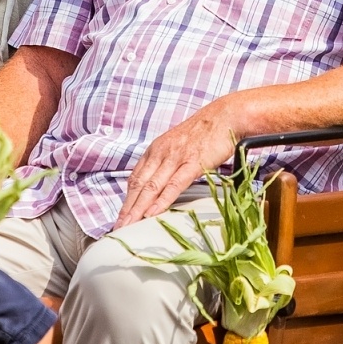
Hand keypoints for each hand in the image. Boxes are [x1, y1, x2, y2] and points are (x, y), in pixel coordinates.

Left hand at [115, 97, 246, 228]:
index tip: (121, 216)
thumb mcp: (178, 145)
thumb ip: (166, 162)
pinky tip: (152, 213)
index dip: (127, 199)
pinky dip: (161, 200)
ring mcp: (176, 158)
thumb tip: (159, 182)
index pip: (135, 178)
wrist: (225, 116)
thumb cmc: (205, 133)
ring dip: (138, 209)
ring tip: (128, 225)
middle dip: (127, 209)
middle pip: (138, 185)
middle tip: (117, 227)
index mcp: (156, 150)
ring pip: (151, 187)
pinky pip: (174, 185)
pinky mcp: (193, 163)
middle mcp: (161, 153)